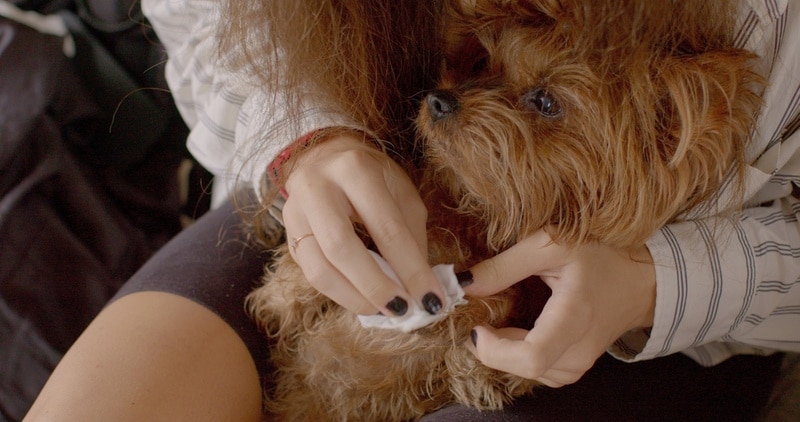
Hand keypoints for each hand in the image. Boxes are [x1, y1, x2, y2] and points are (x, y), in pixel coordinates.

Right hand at [280, 133, 444, 315]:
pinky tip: (363, 300)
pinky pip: (311, 274)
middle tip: (404, 310)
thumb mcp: (402, 195)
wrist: (326, 157)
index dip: (411, 270)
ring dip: (355, 297)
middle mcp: (317, 186)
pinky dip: (340, 294)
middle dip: (376, 286)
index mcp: (354, 168)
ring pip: (319, 268)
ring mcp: (294, 211)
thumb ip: (411, 237)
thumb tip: (419, 286)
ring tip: (384, 310)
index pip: (386, 228)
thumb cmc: (374, 177)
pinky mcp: (287, 234)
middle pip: (342, 248)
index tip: (432, 300)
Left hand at [464, 230, 655, 386]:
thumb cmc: (601, 257)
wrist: (640, 281)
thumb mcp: (551, 245)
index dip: (494, 350)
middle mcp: (578, 351)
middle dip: (489, 345)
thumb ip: (504, 265)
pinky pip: (533, 370)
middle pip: (521, 367)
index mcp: (574, 317)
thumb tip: (463, 284)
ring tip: (500, 316)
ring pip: (523, 371)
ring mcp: (577, 366)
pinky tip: (518, 327)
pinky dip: (516, 353)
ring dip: (501, 349)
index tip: (476, 326)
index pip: (531, 358)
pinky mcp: (572, 370)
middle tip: (478, 314)